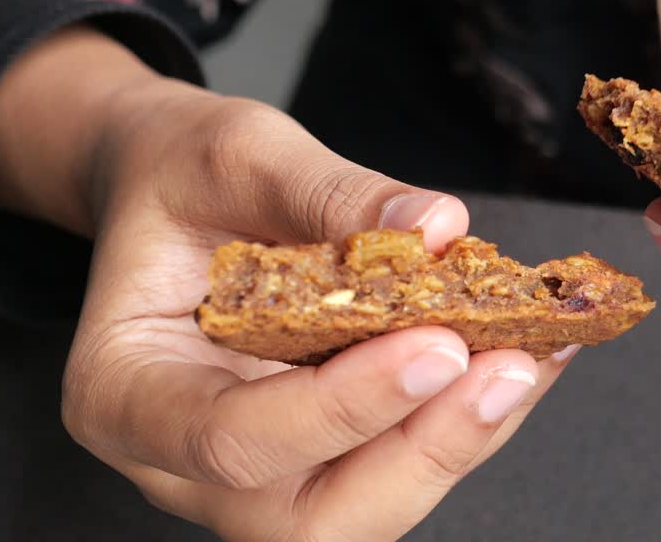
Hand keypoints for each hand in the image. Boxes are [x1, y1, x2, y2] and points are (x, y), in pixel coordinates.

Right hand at [0, 31, 574, 539]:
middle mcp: (182, 461)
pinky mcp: (317, 457)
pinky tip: (524, 351)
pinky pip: (396, 465)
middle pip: (309, 519)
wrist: (176, 196)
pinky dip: (465, 418)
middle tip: (508, 367)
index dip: (342, 408)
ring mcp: (254, 473)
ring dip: (462, 439)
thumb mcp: (239, 154)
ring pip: (368, 509)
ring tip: (535, 352)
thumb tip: (438, 228)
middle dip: (422, 451)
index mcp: (125, 392)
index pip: (231, 440)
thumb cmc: (182, 175)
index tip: (435, 345)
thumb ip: (330, 193)